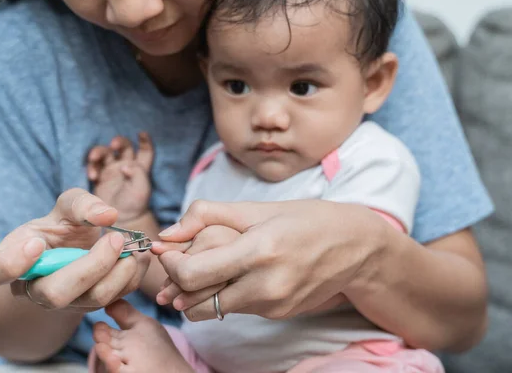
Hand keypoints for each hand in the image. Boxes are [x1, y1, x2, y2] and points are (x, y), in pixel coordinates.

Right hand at [0, 188, 149, 311]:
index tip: (36, 243)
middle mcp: (33, 290)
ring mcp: (65, 305)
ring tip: (126, 243)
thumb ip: (81, 203)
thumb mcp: (65, 207)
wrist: (77, 250)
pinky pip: (119, 297)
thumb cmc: (63, 227)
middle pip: (54, 294)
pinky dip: (134, 274)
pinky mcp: (94, 307)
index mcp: (11, 261)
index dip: (8, 263)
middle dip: (91, 265)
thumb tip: (107, 215)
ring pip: (93, 299)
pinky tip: (135, 254)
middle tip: (114, 237)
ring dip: (119, 270)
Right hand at [87, 133, 152, 222]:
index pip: (144, 151)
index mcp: (140, 167)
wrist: (120, 220)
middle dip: (118, 142)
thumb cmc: (135, 203)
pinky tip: (92, 176)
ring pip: (105, 153)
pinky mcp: (100, 177)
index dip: (145, 140)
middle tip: (114, 145)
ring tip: (94, 158)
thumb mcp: (141, 189)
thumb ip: (138, 174)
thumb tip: (126, 165)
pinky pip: (94, 166)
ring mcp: (111, 170)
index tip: (142, 133)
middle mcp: (125, 165)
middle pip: (123, 146)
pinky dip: (92, 167)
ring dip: (99, 152)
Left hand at [156, 200, 377, 321]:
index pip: (193, 274)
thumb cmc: (305, 219)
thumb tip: (166, 235)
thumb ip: (206, 216)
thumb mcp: (256, 207)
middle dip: (178, 284)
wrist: (356, 247)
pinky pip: (237, 308)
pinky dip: (226, 294)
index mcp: (259, 251)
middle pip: (196, 301)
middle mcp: (266, 286)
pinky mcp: (277, 315)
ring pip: (214, 308)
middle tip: (177, 264)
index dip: (171, 266)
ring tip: (207, 266)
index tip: (168, 252)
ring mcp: (273, 306)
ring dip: (201, 291)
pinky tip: (237, 274)